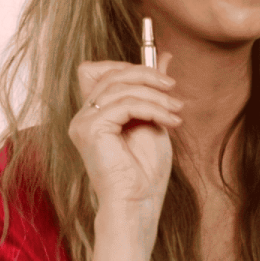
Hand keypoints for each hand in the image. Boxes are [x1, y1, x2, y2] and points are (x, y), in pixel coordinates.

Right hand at [68, 54, 178, 214]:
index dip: (130, 67)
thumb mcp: (154, 119)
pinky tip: (169, 121)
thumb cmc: (146, 171)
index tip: (164, 80)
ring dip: (156, 96)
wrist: (139, 203)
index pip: (100, 70)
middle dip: (148, 76)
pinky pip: (124, 104)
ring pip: (121, 88)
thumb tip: (164, 57)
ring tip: (177, 111)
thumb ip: (153, 89)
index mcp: (93, 114)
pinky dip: (152, 109)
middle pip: (112, 74)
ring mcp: (82, 122)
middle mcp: (83, 116)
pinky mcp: (90, 130)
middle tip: (174, 89)